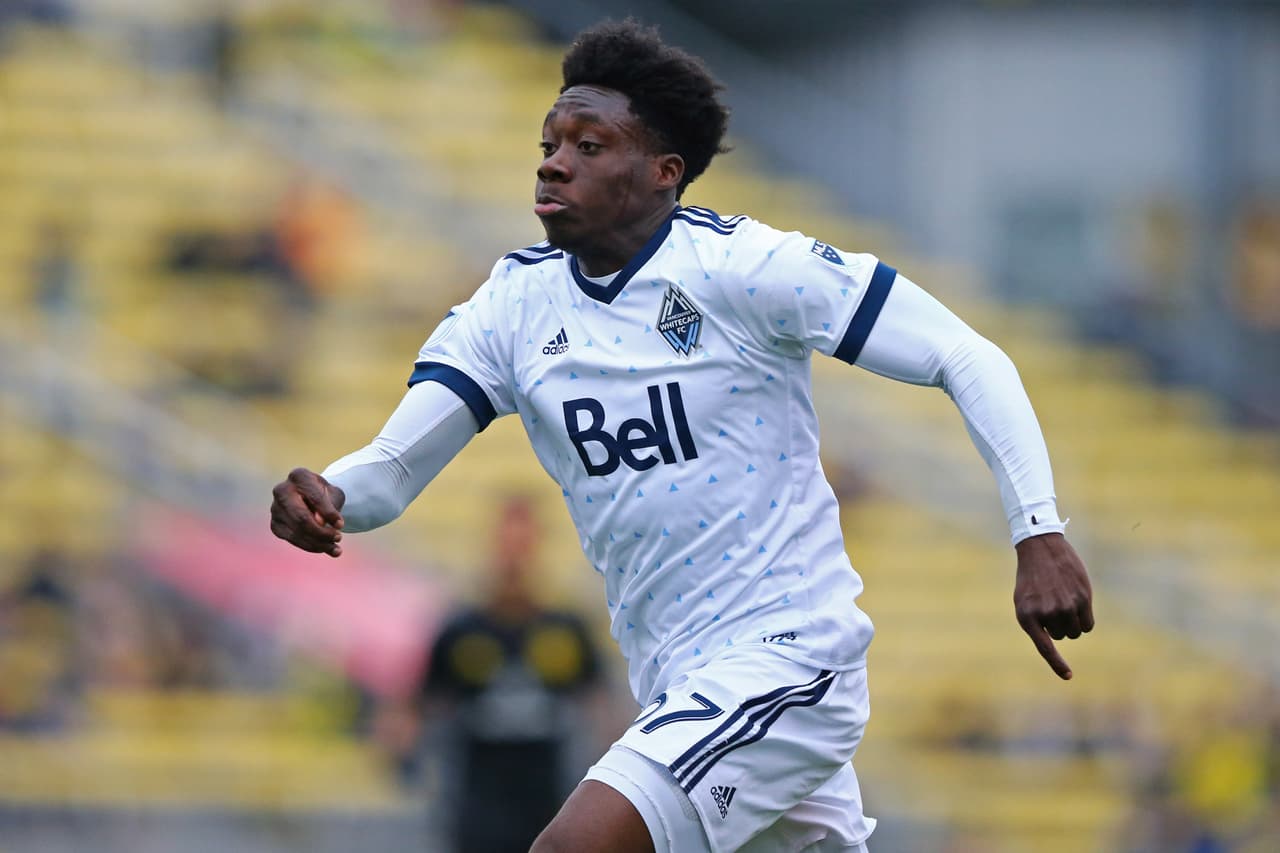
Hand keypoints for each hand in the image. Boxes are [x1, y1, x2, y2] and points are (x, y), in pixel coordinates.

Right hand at [269, 468, 346, 556]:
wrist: (312, 498)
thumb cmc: (325, 494)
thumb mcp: (333, 495)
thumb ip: (329, 506)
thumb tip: (319, 522)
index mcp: (299, 476)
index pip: (313, 497)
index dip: (328, 513)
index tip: (341, 524)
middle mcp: (282, 490)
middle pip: (301, 517)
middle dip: (322, 532)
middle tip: (338, 538)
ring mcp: (275, 509)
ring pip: (297, 531)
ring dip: (319, 543)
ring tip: (336, 549)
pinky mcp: (275, 525)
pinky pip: (293, 539)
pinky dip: (311, 546)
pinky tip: (325, 549)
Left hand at [1013, 532, 1093, 679]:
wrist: (1041, 548)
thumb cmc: (1031, 579)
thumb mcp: (1023, 602)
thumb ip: (1036, 624)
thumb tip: (1054, 644)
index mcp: (1026, 616)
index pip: (1045, 647)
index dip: (1057, 664)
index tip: (1069, 676)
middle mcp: (1046, 613)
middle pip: (1062, 637)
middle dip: (1059, 626)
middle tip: (1051, 604)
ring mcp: (1065, 606)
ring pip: (1076, 632)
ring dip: (1072, 623)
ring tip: (1062, 601)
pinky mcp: (1081, 598)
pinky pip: (1088, 625)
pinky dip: (1084, 620)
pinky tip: (1077, 602)